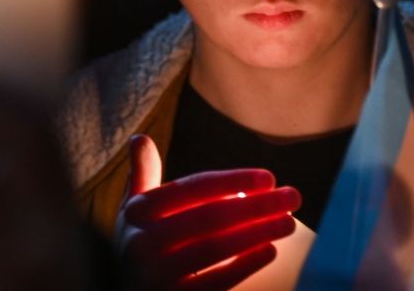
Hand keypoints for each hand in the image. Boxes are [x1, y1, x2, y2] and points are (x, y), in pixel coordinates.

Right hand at [116, 134, 300, 290]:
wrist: (120, 289)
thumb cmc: (136, 246)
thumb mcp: (132, 213)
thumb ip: (141, 176)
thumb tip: (141, 138)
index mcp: (137, 212)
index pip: (192, 189)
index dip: (233, 181)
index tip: (269, 178)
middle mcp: (141, 243)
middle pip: (210, 217)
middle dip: (257, 205)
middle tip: (293, 197)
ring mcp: (155, 276)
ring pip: (216, 248)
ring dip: (258, 232)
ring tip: (289, 223)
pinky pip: (215, 283)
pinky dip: (244, 265)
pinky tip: (269, 250)